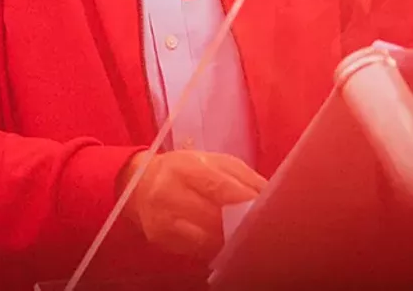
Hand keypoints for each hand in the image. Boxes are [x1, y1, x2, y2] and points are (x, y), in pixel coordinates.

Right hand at [121, 150, 266, 259]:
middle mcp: (168, 192)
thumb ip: (242, 178)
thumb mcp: (211, 162)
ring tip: (243, 236)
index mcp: (185, 167)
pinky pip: (196, 249)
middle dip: (240, 223)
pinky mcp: (160, 237)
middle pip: (214, 217)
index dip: (246, 201)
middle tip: (259, 227)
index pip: (219, 187)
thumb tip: (270, 197)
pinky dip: (214, 247)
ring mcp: (162, 218)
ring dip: (229, 239)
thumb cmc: (185, 170)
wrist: (142, 182)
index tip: (267, 210)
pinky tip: (222, 241)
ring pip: (207, 238)